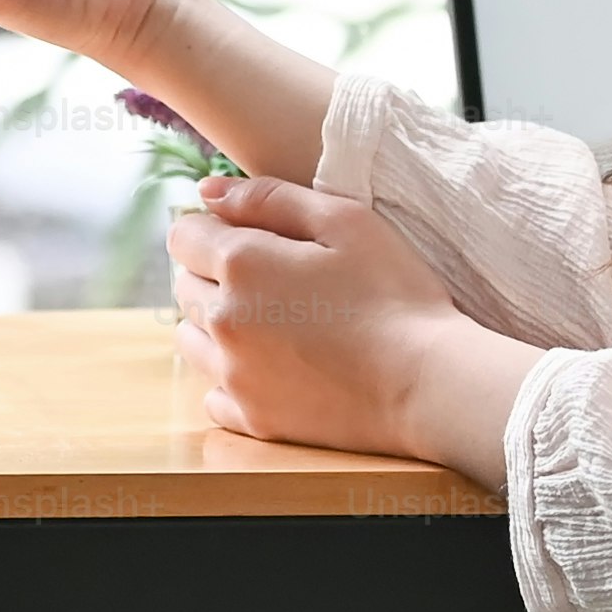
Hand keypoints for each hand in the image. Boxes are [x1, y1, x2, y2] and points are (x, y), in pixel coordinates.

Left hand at [169, 172, 515, 470]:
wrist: (427, 383)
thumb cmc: (394, 293)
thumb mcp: (345, 221)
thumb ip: (269, 197)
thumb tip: (206, 193)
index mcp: (241, 264)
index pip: (184, 236)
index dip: (213, 228)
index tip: (250, 236)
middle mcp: (223, 321)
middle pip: (185, 286)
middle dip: (213, 273)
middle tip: (272, 278)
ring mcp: (235, 375)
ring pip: (191, 339)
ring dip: (215, 324)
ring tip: (270, 323)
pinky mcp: (253, 419)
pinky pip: (214, 393)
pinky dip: (232, 377)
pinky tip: (273, 368)